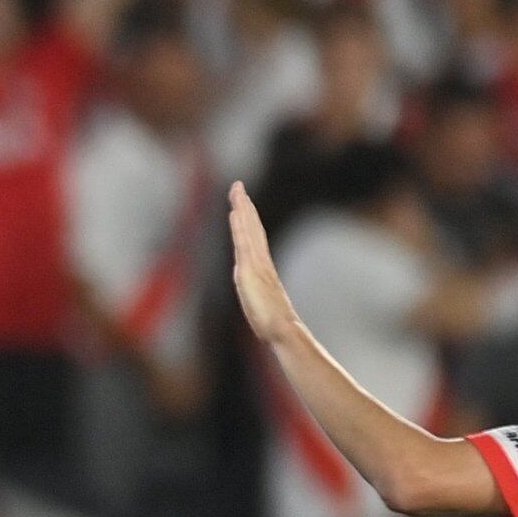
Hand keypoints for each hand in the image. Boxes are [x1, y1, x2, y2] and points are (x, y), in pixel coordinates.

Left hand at [227, 183, 296, 349]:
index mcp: (261, 269)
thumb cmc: (273, 324)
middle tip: (237, 186)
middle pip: (251, 228)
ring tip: (236, 191)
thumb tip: (254, 291)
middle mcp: (259, 262)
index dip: (247, 221)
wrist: (282, 331)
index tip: (241, 204)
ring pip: (249, 230)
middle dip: (244, 206)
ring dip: (242, 209)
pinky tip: (236, 213)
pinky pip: (246, 241)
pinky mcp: (253, 269)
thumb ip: (258, 294)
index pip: (252, 239)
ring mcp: (257, 264)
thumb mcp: (261, 305)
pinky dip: (241, 225)